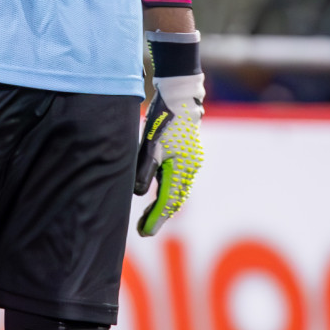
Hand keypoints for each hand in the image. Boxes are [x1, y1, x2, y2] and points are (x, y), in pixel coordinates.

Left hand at [133, 72, 204, 235]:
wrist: (179, 97)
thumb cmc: (163, 120)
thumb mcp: (151, 144)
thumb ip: (145, 169)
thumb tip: (139, 193)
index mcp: (181, 168)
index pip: (168, 202)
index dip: (155, 218)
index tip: (144, 232)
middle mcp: (190, 169)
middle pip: (175, 201)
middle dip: (159, 216)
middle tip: (142, 229)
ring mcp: (190, 163)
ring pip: (177, 192)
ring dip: (163, 206)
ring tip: (146, 217)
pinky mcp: (187, 156)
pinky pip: (178, 182)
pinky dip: (167, 193)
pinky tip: (157, 195)